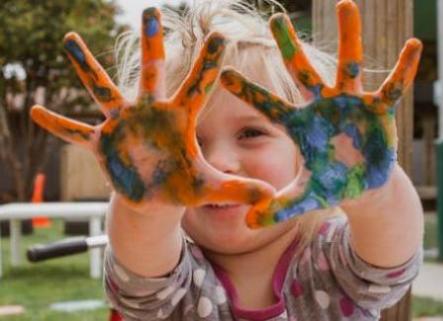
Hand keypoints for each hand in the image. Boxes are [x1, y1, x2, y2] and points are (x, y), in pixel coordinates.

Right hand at [31, 7, 273, 210]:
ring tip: (71, 40)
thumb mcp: (209, 188)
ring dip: (87, 68)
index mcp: (179, 119)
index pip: (198, 87)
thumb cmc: (183, 185)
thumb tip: (271, 196)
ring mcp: (123, 124)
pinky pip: (76, 132)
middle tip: (151, 10)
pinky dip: (59, 124)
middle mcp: (150, 113)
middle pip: (151, 73)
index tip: (220, 35)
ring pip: (104, 90)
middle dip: (151, 44)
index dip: (208, 64)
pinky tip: (34, 112)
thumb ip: (237, 190)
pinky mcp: (102, 143)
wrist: (156, 196)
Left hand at [220, 0, 421, 227]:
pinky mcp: (378, 111)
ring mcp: (350, 105)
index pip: (268, 106)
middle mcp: (321, 107)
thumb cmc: (329, 184)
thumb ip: (276, 208)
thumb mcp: (303, 197)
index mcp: (299, 125)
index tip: (222, 71)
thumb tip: (246, 226)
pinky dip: (402, 69)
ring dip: (349, 37)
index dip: (247, 91)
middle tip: (277, 17)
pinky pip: (391, 87)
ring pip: (348, 66)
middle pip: (302, 73)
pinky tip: (413, 46)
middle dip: (290, 47)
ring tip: (345, 4)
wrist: (361, 184)